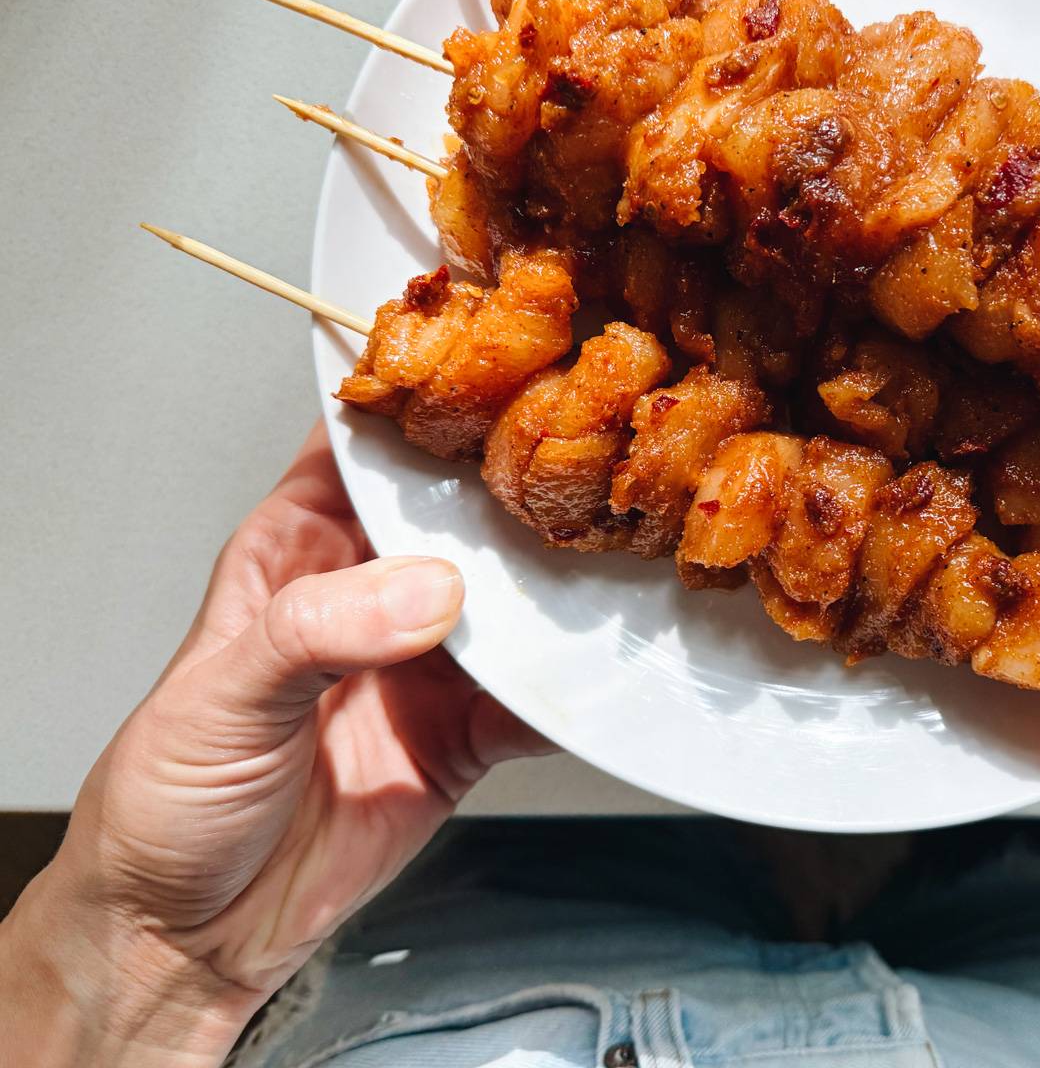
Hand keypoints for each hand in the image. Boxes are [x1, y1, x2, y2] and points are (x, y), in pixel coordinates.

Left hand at [0, 423, 550, 1065]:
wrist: (191, 935)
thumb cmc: (166, 801)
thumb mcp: (221, 696)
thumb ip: (317, 631)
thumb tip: (427, 590)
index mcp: (297, 549)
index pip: (366, 452)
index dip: (424, 412)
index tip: (490, 384)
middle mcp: (369, 593)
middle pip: (459, 520)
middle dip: (514, 500)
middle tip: (569, 483)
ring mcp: (423, 663)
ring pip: (510, 604)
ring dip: (551, 597)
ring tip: (595, 576)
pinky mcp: (463, 733)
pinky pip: (531, 700)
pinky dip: (566, 691)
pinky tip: (588, 678)